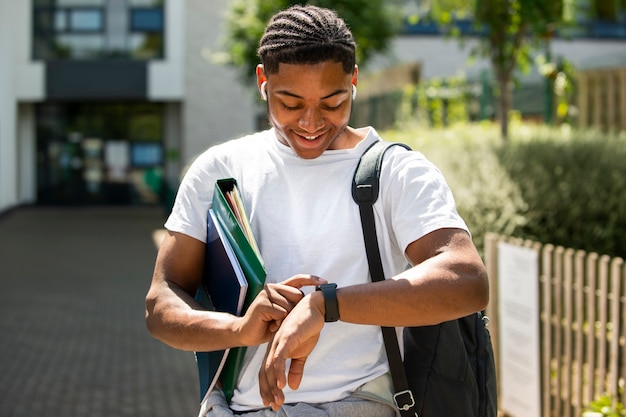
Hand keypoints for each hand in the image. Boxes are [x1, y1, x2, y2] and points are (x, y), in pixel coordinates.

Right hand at [236, 275, 324, 346]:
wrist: (245, 333)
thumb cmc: (266, 324)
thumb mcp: (282, 312)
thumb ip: (292, 304)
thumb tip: (310, 301)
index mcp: (279, 287)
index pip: (298, 279)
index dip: (312, 279)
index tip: (326, 282)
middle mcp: (272, 287)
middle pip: (298, 296)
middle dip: (294, 311)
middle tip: (281, 319)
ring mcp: (266, 294)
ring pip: (290, 306)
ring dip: (284, 319)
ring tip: (273, 323)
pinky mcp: (262, 304)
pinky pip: (281, 313)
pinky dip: (277, 323)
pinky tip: (269, 325)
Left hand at [259, 291, 325, 409]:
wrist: (315, 309)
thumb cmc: (307, 328)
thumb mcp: (303, 352)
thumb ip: (296, 369)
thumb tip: (293, 387)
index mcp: (276, 349)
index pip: (266, 372)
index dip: (267, 388)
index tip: (271, 403)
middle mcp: (273, 346)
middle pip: (265, 372)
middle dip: (268, 391)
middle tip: (273, 406)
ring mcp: (278, 342)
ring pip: (270, 368)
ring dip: (274, 386)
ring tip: (278, 400)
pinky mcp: (286, 338)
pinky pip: (279, 358)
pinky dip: (279, 372)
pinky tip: (282, 384)